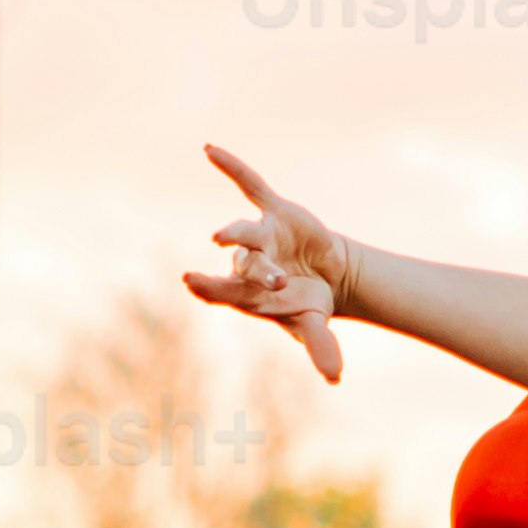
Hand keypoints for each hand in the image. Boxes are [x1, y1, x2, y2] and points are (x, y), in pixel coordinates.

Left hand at [186, 144, 350, 382]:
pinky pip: (250, 184)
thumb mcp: (314, 325)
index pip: (220, 290)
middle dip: (260, 274)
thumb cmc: (306, 304)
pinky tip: (208, 149)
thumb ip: (320, 348)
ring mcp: (259, 236)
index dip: (207, 286)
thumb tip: (335, 378)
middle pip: (243, 266)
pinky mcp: (274, 211)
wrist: (326, 277)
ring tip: (221, 237)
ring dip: (242, 237)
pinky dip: (232, 167)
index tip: (192, 280)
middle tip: (279, 283)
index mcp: (247, 293)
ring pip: (246, 232)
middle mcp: (246, 263)